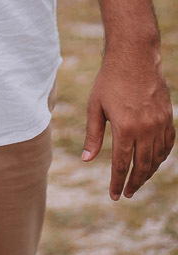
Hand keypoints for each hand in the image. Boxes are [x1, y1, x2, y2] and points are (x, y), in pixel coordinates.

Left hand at [81, 52, 174, 199]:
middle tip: (127, 193)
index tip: (115, 196)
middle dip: (134, 183)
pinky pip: (167, 145)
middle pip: (142, 166)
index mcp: (125, 128)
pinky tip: (153, 163)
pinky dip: (161, 158)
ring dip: (147, 173)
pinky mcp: (168, 118)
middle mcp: (146, 130)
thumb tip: (87, 160)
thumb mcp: (95, 107)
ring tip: (137, 181)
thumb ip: (93, 135)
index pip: (122, 165)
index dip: (118, 183)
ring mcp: (160, 124)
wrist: (134, 57)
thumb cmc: (109, 81)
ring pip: (157, 158)